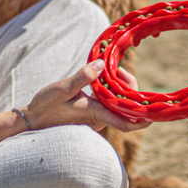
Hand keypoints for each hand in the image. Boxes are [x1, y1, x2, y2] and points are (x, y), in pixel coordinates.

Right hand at [21, 60, 151, 132]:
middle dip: (129, 87)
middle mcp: (99, 118)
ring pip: (117, 104)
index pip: (126, 122)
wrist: (32, 120)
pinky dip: (111, 89)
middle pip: (125, 108)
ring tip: (111, 69)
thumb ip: (83, 77)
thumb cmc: (45, 107)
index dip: (143, 118)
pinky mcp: (91, 113)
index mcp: (96, 114)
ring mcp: (96, 117)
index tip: (155, 112)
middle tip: (117, 68)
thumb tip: (103, 65)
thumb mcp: (62, 89)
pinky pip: (108, 103)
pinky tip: (104, 76)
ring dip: (119, 87)